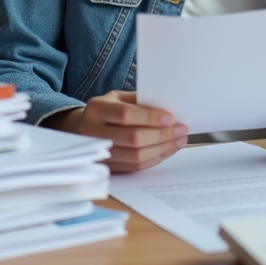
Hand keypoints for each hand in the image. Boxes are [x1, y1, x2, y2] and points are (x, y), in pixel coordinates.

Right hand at [44, 91, 188, 172]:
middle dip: (162, 135)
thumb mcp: (117, 98)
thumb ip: (138, 101)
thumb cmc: (108, 109)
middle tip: (181, 130)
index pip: (125, 115)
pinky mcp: (108, 167)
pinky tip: (167, 149)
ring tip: (179, 140)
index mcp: (97, 109)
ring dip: (163, 149)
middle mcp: (93, 132)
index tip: (170, 118)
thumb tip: (167, 109)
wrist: (84, 127)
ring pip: (136, 156)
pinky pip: (136, 166)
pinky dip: (155, 158)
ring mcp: (99, 153)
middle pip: (133, 138)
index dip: (150, 118)